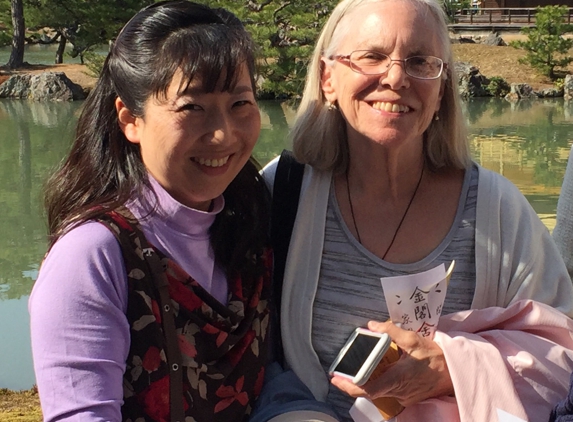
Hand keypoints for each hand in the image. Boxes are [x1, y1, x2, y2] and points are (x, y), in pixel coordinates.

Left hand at [330, 320, 453, 406]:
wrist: (455, 373)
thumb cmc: (436, 357)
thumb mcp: (413, 340)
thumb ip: (391, 332)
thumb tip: (372, 325)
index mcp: (396, 378)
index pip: (368, 389)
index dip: (349, 386)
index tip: (335, 378)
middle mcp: (397, 391)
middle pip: (368, 390)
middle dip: (353, 381)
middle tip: (340, 371)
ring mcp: (402, 397)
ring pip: (378, 390)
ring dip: (367, 379)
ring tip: (357, 366)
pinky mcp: (407, 397)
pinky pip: (389, 390)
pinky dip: (381, 380)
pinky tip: (379, 369)